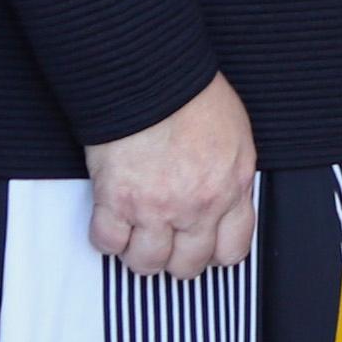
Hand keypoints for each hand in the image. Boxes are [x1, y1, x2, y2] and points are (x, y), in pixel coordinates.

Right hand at [86, 76, 258, 275]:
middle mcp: (196, 206)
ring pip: (146, 263)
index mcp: (230, 188)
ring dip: (139, 252)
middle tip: (165, 240)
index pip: (231, 251)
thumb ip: (231, 176)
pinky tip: (111, 220)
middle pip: (187, 266)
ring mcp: (156, 208)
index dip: (213, 253)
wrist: (151, 75)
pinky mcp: (117, 202)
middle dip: (175, 257)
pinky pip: (107, 243)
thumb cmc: (191, 95)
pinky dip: (106, 237)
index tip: (202, 246)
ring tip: (136, 233)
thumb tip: (225, 196)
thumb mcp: (235, 137)